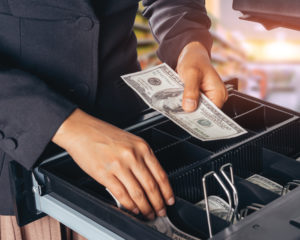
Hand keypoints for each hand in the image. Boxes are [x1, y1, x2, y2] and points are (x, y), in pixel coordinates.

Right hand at [52, 109, 174, 219]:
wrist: (82, 130)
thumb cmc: (104, 135)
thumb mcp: (130, 140)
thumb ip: (142, 157)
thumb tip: (151, 178)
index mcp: (142, 147)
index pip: (160, 174)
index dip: (167, 191)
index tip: (169, 199)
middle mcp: (132, 156)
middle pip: (151, 186)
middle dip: (158, 203)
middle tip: (160, 211)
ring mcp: (119, 165)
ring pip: (138, 193)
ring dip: (145, 207)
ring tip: (148, 213)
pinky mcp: (104, 174)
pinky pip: (121, 194)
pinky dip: (129, 205)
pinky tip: (133, 209)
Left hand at [176, 41, 227, 111]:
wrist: (190, 54)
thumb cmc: (194, 60)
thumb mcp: (191, 74)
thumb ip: (190, 90)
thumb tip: (189, 107)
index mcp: (219, 92)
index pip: (212, 113)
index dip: (200, 116)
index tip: (188, 119)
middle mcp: (215, 97)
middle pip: (204, 112)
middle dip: (191, 113)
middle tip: (179, 114)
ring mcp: (207, 98)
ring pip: (196, 109)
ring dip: (186, 109)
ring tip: (176, 110)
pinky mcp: (199, 97)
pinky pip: (192, 104)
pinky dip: (185, 104)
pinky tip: (176, 104)